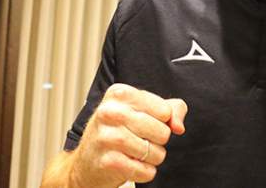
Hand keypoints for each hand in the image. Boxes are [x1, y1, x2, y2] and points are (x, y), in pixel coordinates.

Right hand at [69, 83, 188, 187]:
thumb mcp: (145, 110)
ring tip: (137, 153)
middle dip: (159, 141)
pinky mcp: (107, 162)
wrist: (87, 162)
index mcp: (119, 93)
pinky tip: (132, 165)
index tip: (146, 123)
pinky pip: (145, 171)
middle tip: (142, 140)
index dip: (162, 122)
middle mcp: (109, 112)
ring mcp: (106, 137)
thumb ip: (172, 109)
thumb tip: (178, 127)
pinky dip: (145, 172)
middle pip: (162, 132)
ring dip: (153, 157)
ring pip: (154, 152)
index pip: (165, 111)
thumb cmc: (120, 131)